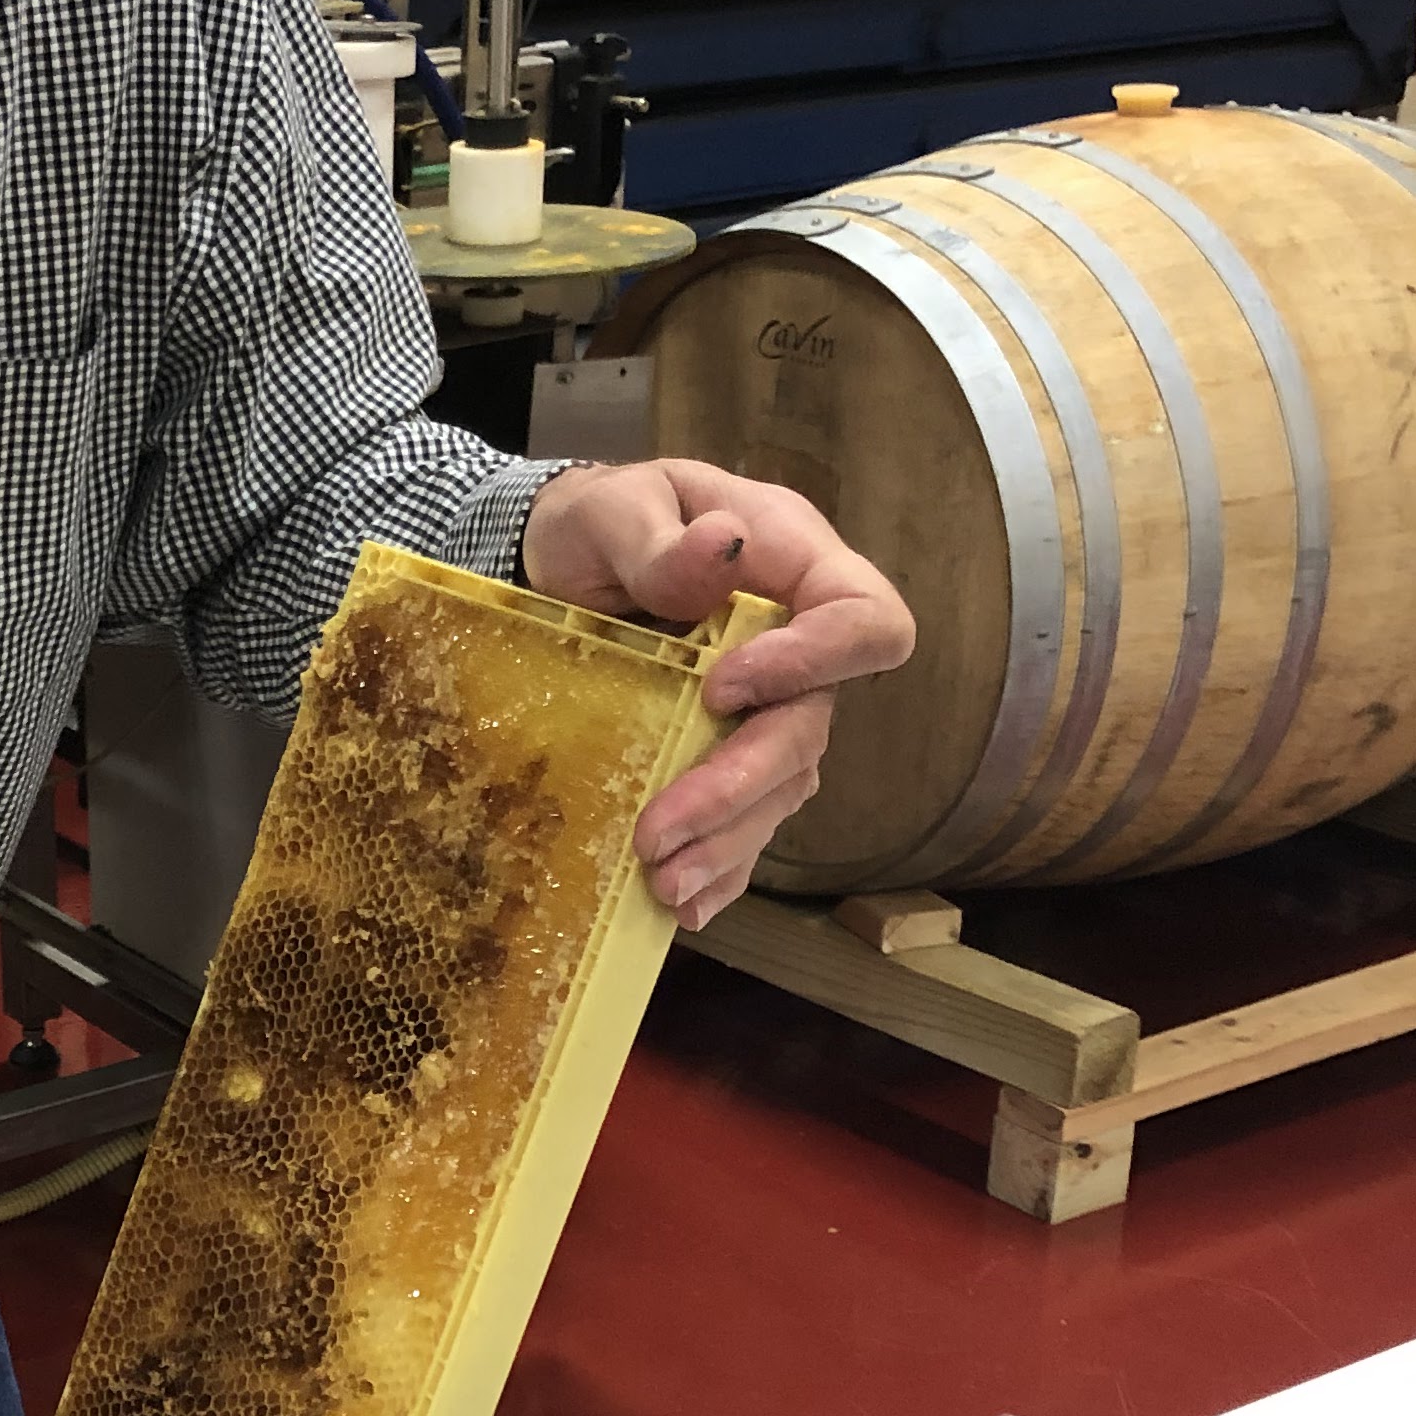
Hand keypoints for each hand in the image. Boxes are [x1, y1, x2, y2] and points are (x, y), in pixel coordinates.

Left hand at [520, 456, 915, 926]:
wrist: (551, 565)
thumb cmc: (597, 523)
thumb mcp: (614, 509)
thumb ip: (660, 537)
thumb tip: (719, 546)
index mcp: (791, 567)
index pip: (864, 619)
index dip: (815, 661)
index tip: (722, 688)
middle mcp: (794, 647)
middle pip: (810, 728)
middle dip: (740, 785)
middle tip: (660, 830)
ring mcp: (765, 709)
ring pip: (780, 789)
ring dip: (726, 842)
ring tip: (661, 882)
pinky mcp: (726, 757)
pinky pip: (746, 823)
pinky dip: (720, 868)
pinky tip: (679, 906)